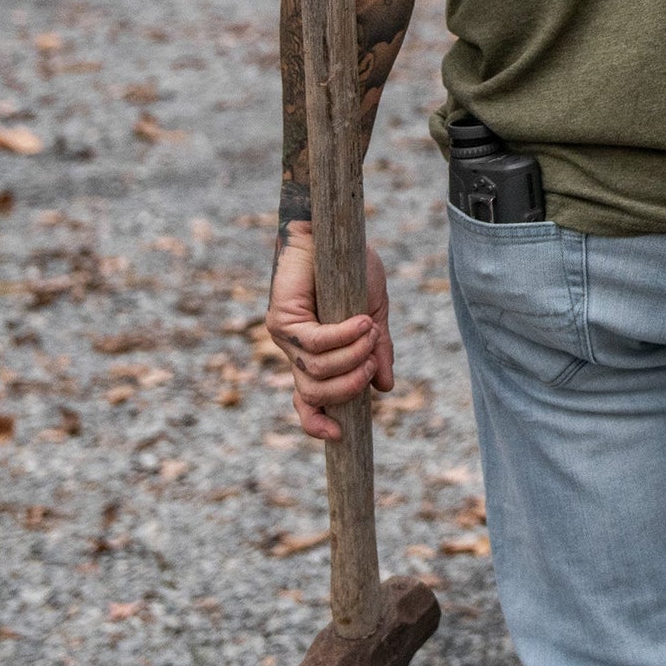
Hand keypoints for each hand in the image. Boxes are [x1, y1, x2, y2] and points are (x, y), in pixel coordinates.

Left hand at [266, 223, 393, 440]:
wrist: (330, 230)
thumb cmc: (348, 266)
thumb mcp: (372, 314)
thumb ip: (378, 349)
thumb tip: (384, 388)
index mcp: (313, 355)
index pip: (307, 401)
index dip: (316, 423)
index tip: (338, 434)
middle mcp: (295, 351)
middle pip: (315, 393)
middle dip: (350, 384)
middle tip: (373, 358)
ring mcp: (285, 336)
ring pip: (317, 371)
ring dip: (351, 356)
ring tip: (370, 330)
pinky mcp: (281, 318)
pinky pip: (314, 343)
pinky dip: (343, 336)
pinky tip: (362, 321)